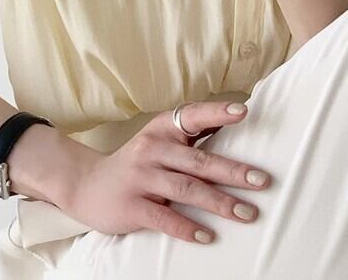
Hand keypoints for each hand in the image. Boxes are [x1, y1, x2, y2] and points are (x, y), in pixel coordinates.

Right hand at [57, 101, 271, 244]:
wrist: (86, 184)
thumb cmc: (136, 163)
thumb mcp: (157, 142)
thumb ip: (188, 139)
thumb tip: (233, 130)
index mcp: (160, 129)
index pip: (191, 116)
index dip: (217, 113)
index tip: (243, 112)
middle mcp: (151, 149)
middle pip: (198, 160)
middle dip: (233, 171)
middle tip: (262, 180)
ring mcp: (140, 178)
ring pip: (186, 189)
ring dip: (220, 202)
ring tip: (247, 213)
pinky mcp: (131, 206)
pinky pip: (164, 218)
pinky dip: (188, 228)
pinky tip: (208, 236)